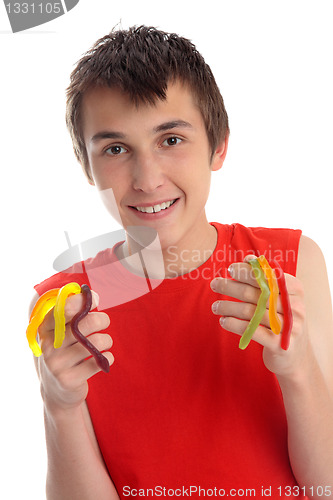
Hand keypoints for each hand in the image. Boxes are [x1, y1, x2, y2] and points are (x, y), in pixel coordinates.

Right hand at [34, 291, 112, 413]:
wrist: (56, 390)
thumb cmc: (65, 351)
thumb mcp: (62, 331)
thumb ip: (74, 312)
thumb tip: (93, 295)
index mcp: (45, 328)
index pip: (63, 308)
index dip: (82, 301)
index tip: (95, 300)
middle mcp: (48, 345)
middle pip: (84, 323)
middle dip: (102, 319)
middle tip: (104, 322)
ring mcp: (56, 364)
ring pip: (95, 342)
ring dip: (107, 340)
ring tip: (105, 342)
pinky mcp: (69, 380)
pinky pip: (99, 362)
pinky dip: (108, 357)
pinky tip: (103, 358)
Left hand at [210, 255, 310, 377]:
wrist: (295, 356)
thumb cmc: (280, 320)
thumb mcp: (278, 298)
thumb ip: (265, 279)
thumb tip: (249, 258)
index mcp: (295, 291)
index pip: (268, 276)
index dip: (248, 271)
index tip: (230, 269)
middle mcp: (294, 307)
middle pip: (256, 292)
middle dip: (231, 286)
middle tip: (214, 284)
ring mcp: (288, 326)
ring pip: (250, 311)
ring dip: (228, 307)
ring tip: (215, 307)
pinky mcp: (279, 344)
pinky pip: (251, 330)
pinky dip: (233, 324)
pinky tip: (223, 321)